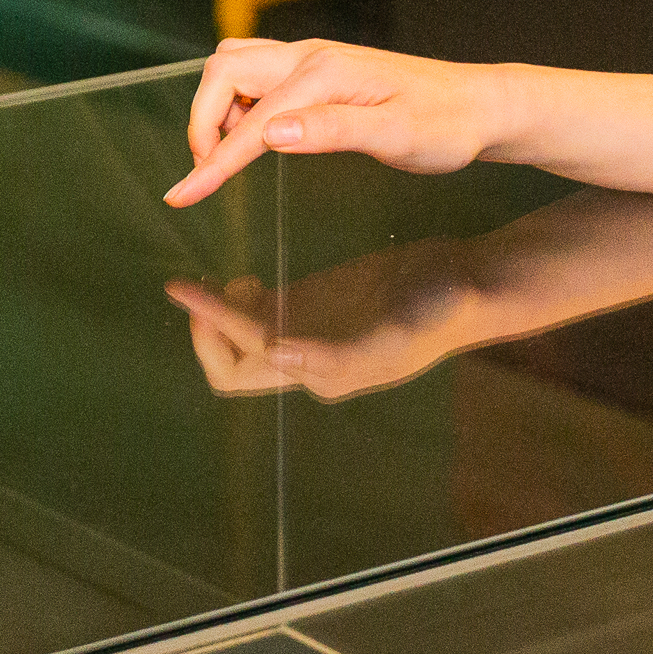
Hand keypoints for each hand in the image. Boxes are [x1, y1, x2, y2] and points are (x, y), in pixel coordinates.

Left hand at [164, 248, 475, 402]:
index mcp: (322, 374)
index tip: (186, 293)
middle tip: (194, 290)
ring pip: (241, 340)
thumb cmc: (437, 310)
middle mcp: (307, 361)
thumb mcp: (393, 333)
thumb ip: (337, 354)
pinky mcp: (314, 306)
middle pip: (232, 366)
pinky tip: (236, 278)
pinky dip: (237, 300)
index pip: (245, 363)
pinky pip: (261, 313)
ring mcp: (308, 332)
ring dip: (215, 317)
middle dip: (205, 332)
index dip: (211, 331)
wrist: (466, 284)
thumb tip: (276, 355)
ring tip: (202, 284)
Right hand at [168, 38, 511, 206]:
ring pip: (236, 66)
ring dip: (220, 108)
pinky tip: (261, 137)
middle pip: (224, 71)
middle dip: (203, 121)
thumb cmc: (446, 124)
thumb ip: (332, 131)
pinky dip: (241, 104)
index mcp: (326, 74)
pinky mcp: (317, 70)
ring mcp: (313, 59)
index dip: (211, 161)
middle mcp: (312, 56)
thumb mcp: (396, 137)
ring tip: (234, 157)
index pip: (251, 121)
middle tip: (207, 173)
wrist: (478, 106)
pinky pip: (257, 75)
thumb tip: (271, 134)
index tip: (182, 194)